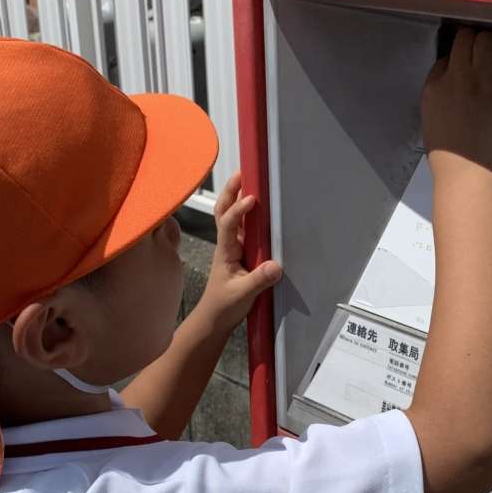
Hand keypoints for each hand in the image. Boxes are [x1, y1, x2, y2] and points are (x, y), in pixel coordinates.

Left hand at [198, 172, 282, 332]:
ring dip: (235, 197)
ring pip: (230, 216)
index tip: (251, 199)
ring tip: (247, 180)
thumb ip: (259, 280)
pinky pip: (242, 228)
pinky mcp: (240, 254)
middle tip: (242, 173)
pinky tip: (257, 206)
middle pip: (223, 211)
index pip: (228, 224)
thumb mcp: (243, 295)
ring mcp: (233, 248)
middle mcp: (227, 244)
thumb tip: (276, 265)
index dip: (238, 210)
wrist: (214, 319)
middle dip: (230, 191)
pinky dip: (245, 213)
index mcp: (225, 251)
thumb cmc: (224, 306)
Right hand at [421, 27, 491, 179]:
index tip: (466, 62)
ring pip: (488, 40)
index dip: (458, 56)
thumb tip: (451, 82)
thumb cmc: (449, 158)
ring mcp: (482, 82)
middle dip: (476, 39)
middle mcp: (456, 78)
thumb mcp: (430, 121)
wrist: (469, 175)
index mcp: (434, 87)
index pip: (445, 56)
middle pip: (466, 38)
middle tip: (486, 48)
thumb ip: (439, 96)